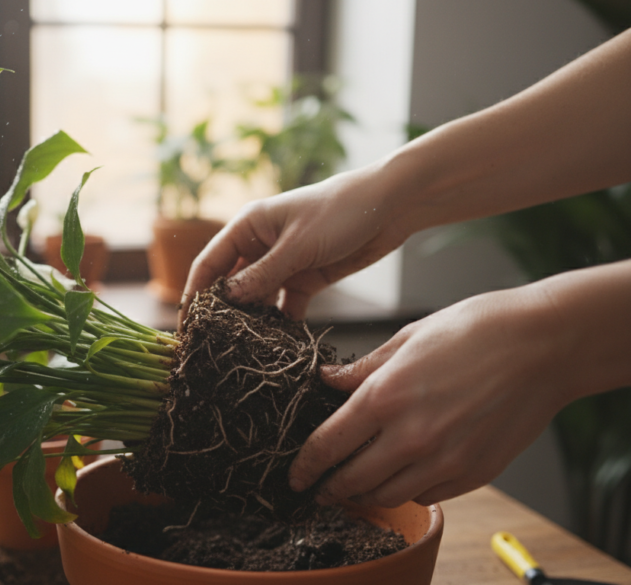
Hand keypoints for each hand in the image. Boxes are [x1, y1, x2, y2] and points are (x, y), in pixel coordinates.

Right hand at [178, 166, 408, 326]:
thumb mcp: (298, 246)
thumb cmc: (340, 211)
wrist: (391, 205)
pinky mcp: (306, 278)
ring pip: (257, 298)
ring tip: (245, 349)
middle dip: (223, 313)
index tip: (187, 325)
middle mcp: (260, 245)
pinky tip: (280, 343)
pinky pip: (285, 306)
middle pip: (231, 284)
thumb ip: (262, 275)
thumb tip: (226, 301)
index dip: (195, 294)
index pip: (209, 263)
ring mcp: (282, 263)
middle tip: (214, 345)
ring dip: (253, 320)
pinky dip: (282, 323)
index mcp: (248, 227)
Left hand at [287, 284, 577, 507]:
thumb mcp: (407, 338)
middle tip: (318, 488)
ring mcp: (445, 460)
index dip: (304, 466)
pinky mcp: (474, 473)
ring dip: (365, 494)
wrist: (544, 345)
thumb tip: (326, 381)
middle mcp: (411, 436)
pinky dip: (408, 490)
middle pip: (351, 480)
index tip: (294, 475)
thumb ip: (362, 369)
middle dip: (328, 488)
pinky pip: (427, 494)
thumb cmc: (478, 330)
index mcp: (385, 397)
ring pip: (388, 495)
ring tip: (354, 486)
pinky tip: (402, 475)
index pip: (327, 446)